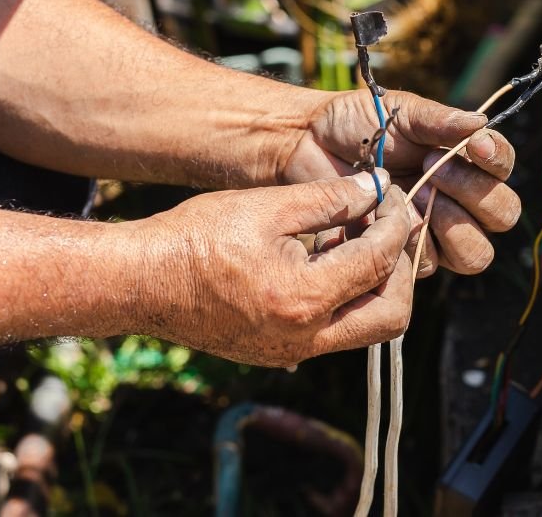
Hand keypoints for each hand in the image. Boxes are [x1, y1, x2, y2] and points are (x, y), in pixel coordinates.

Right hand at [129, 170, 412, 366]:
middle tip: (390, 228)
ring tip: (358, 237)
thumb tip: (378, 187)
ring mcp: (293, 352)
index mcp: (304, 298)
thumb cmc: (196, 237)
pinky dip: (347, 297)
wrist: (140, 281)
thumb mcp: (268, 206)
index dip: (396, 223)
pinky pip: (336, 331)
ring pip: (367, 327)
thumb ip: (331, 198)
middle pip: (392, 315)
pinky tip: (331, 258)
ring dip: (375, 284)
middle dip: (401, 269)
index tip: (394, 196)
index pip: (379, 262)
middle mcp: (305, 337)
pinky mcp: (281, 353)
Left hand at [281, 89, 520, 276]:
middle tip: (434, 170)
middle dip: (474, 194)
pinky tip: (387, 216)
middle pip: (502, 216)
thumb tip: (481, 124)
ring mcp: (435, 232)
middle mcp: (460, 201)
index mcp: (466, 162)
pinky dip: (412, 241)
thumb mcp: (405, 113)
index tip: (475, 146)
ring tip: (415, 196)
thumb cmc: (359, 124)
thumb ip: (442, 121)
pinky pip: (429, 264)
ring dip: (451, 225)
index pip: (503, 170)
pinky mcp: (405, 256)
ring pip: (475, 252)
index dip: (497, 161)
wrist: (309, 145)